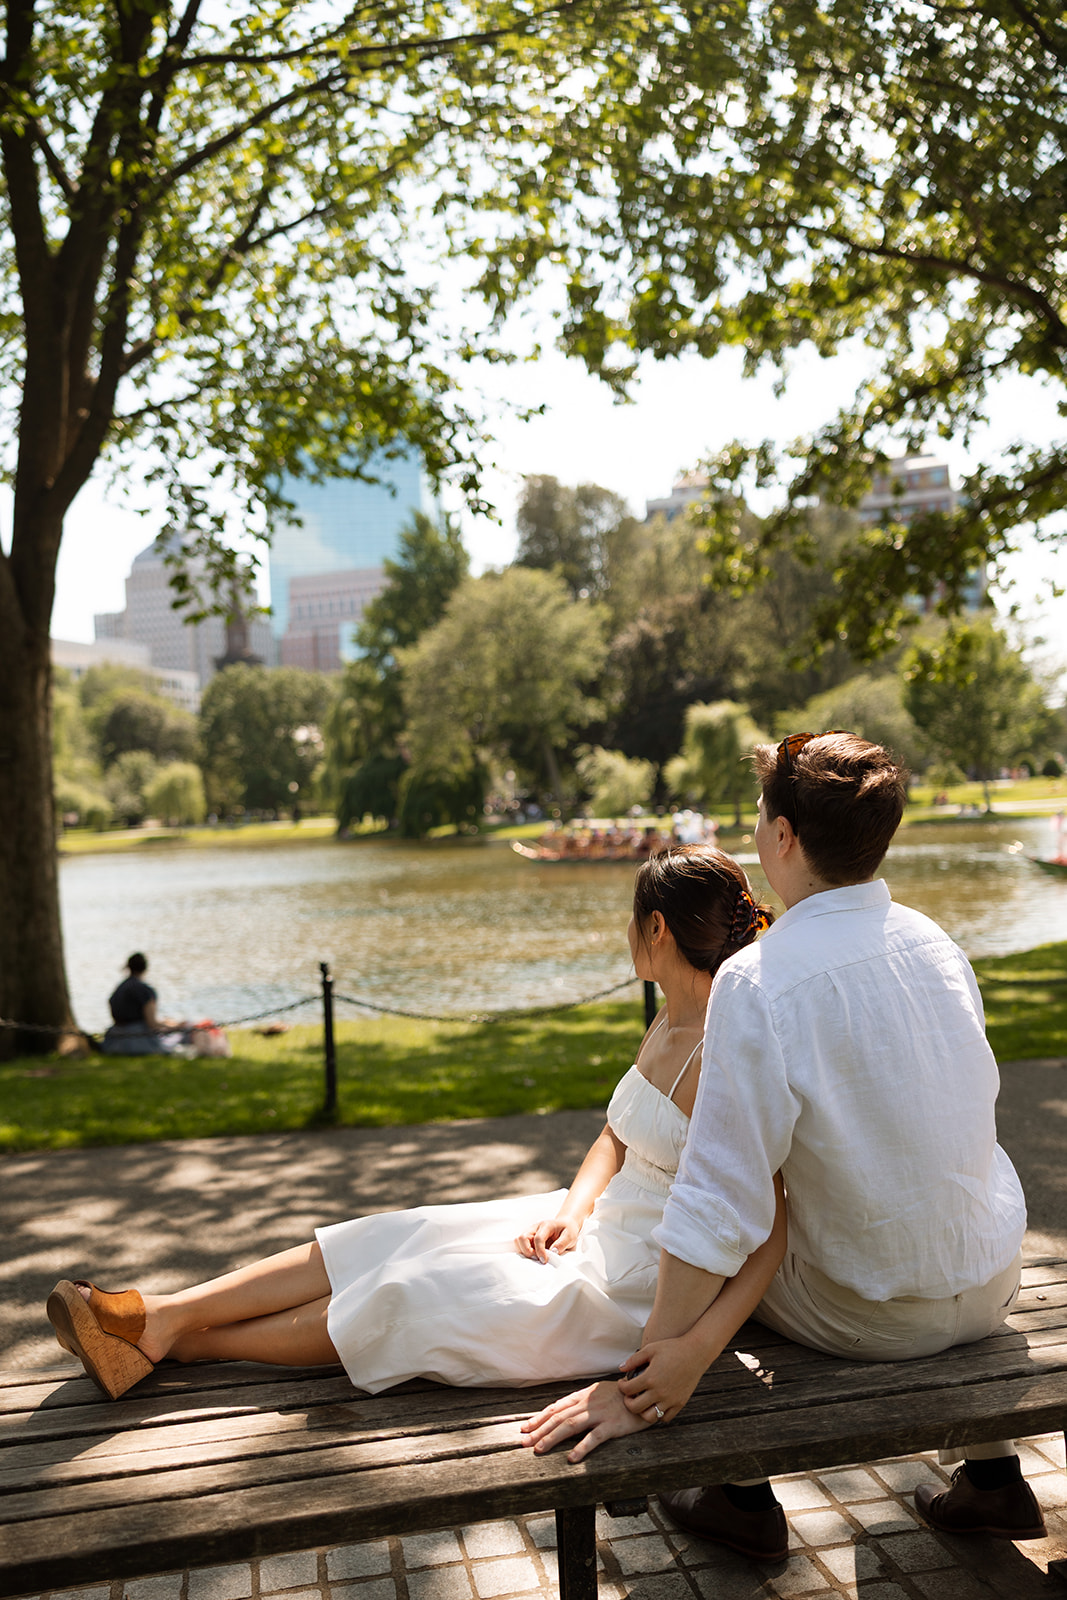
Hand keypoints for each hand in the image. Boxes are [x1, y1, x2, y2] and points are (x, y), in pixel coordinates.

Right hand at [515, 1216, 580, 1262]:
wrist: (565, 1224)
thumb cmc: (567, 1230)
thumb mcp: (570, 1236)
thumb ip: (562, 1243)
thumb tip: (552, 1252)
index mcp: (546, 1225)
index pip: (538, 1238)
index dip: (540, 1251)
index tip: (544, 1261)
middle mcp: (535, 1227)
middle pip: (522, 1238)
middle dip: (527, 1251)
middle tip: (537, 1259)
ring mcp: (530, 1232)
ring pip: (518, 1241)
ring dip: (524, 1251)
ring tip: (535, 1257)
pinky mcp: (528, 1238)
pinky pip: (520, 1245)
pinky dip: (523, 1252)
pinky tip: (533, 1256)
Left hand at [519, 1380, 652, 1462]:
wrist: (646, 1391)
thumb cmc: (622, 1396)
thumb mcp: (599, 1394)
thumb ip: (582, 1402)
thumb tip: (562, 1412)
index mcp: (584, 1395)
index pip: (557, 1407)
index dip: (540, 1418)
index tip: (526, 1428)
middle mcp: (589, 1403)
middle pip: (559, 1417)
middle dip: (539, 1430)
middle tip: (524, 1442)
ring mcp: (600, 1413)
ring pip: (571, 1425)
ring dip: (553, 1437)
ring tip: (539, 1449)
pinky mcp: (613, 1425)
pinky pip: (595, 1437)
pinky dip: (582, 1447)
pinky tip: (572, 1458)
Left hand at [617, 1334, 706, 1423]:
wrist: (696, 1353)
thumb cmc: (672, 1348)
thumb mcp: (651, 1349)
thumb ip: (634, 1360)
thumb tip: (620, 1368)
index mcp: (650, 1378)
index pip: (627, 1390)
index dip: (621, 1386)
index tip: (623, 1382)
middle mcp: (659, 1392)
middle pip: (635, 1408)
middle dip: (628, 1402)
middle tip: (629, 1395)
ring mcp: (670, 1400)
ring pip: (649, 1417)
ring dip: (642, 1411)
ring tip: (642, 1401)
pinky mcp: (680, 1403)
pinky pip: (666, 1417)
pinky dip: (658, 1414)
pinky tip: (656, 1403)